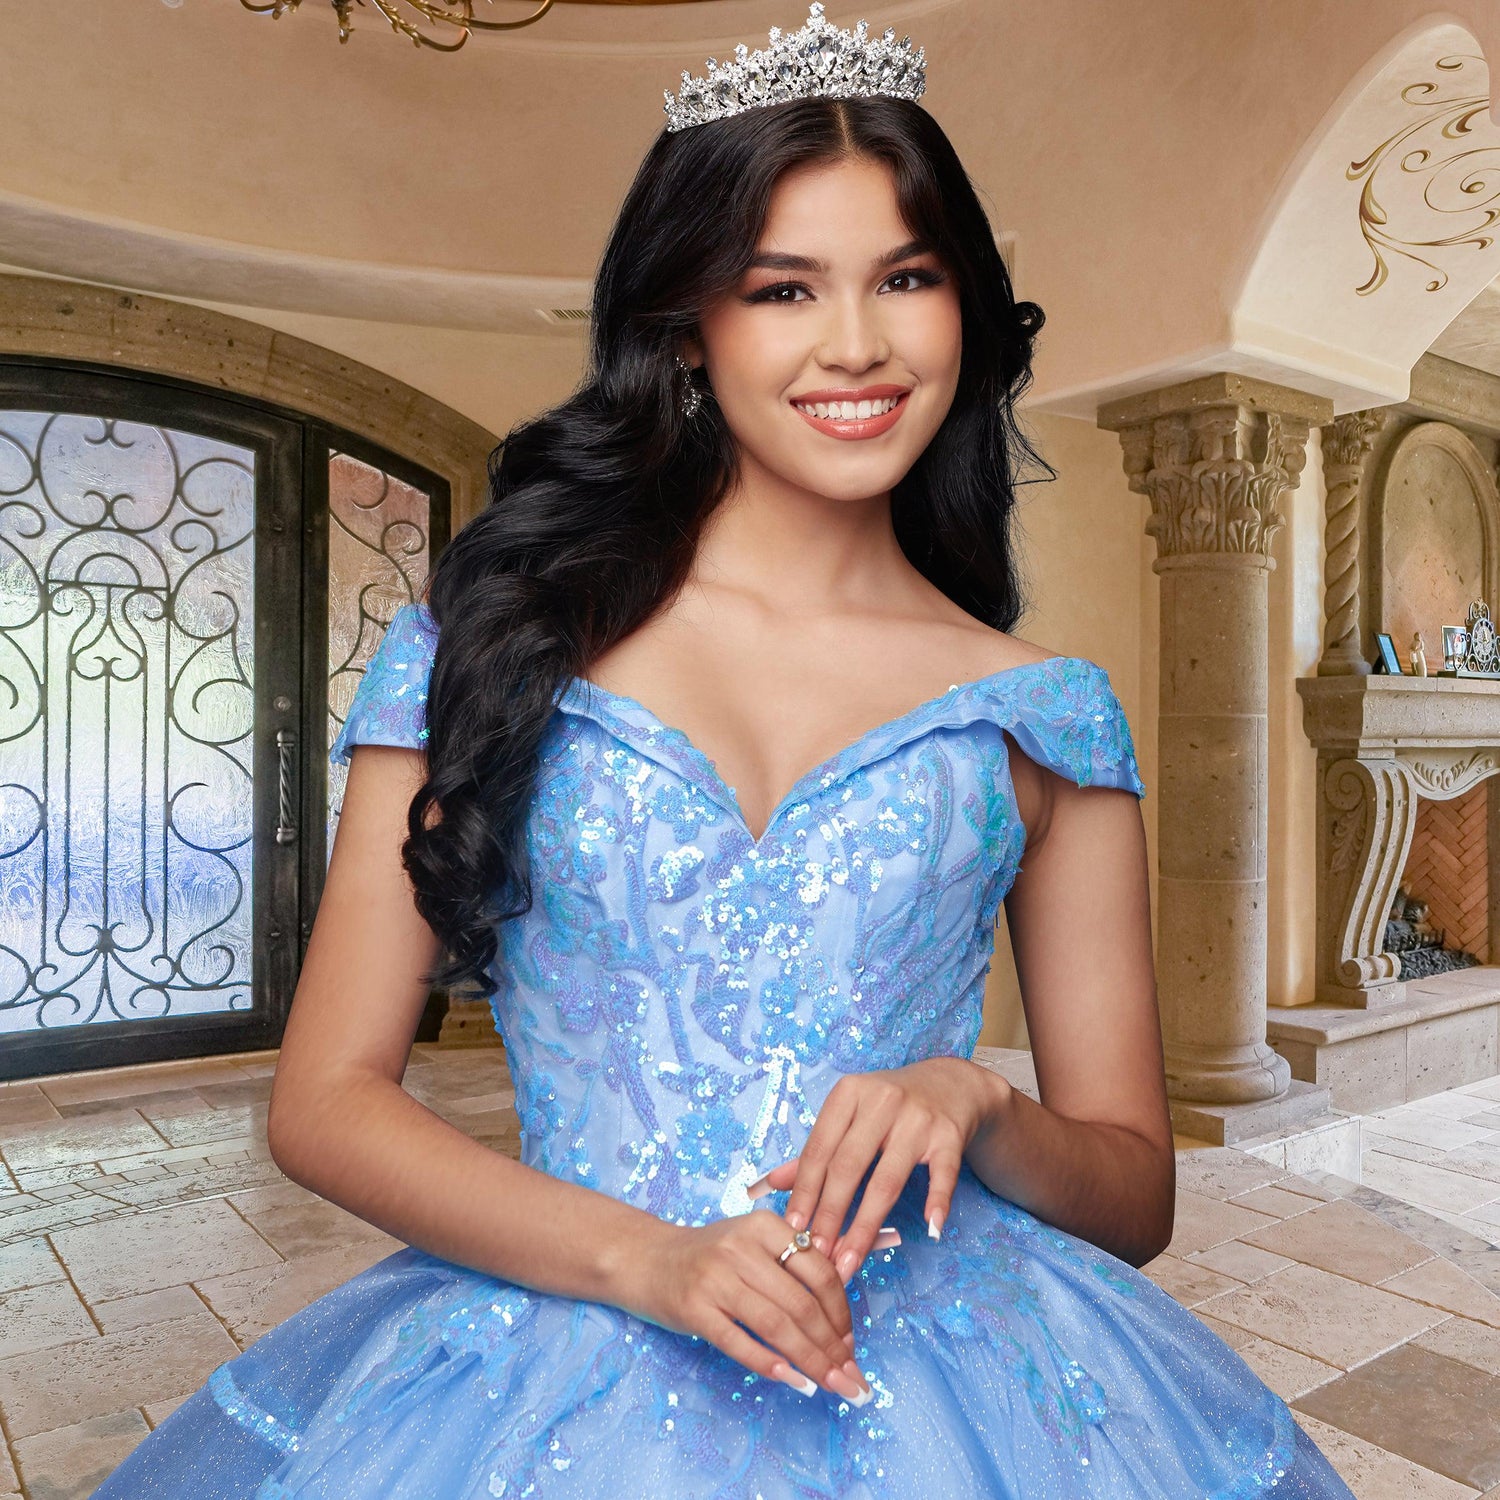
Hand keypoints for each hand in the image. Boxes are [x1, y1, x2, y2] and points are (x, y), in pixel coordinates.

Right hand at [617, 1211, 872, 1403]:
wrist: (647, 1259)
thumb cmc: (711, 1257)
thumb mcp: (753, 1244)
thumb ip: (794, 1264)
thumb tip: (843, 1318)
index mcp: (764, 1226)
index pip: (819, 1271)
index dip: (842, 1313)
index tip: (852, 1346)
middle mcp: (741, 1247)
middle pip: (801, 1304)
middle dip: (833, 1348)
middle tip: (852, 1380)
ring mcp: (715, 1277)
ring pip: (777, 1325)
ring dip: (811, 1362)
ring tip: (832, 1386)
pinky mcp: (694, 1308)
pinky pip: (739, 1342)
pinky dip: (771, 1365)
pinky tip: (794, 1382)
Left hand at [751, 1057, 1008, 1281]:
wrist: (951, 1083)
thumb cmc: (890, 1104)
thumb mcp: (850, 1114)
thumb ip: (814, 1150)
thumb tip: (768, 1186)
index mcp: (848, 1094)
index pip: (819, 1150)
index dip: (803, 1193)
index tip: (791, 1231)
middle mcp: (881, 1101)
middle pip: (848, 1167)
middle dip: (829, 1216)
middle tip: (816, 1256)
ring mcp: (917, 1118)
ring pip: (887, 1180)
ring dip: (865, 1226)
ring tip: (849, 1261)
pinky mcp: (949, 1134)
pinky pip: (942, 1174)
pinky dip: (937, 1202)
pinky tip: (930, 1230)